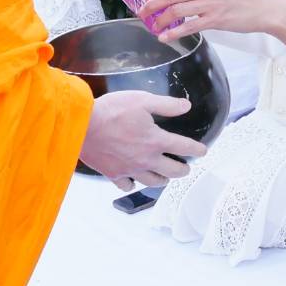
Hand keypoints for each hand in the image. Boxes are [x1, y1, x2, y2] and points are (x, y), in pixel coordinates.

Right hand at [78, 90, 207, 186]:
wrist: (82, 126)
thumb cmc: (111, 110)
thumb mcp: (142, 100)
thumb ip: (166, 105)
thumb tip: (186, 106)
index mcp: (156, 140)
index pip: (184, 147)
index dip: (197, 149)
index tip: (203, 151)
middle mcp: (146, 159)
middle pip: (173, 171)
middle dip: (183, 169)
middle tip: (186, 167)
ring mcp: (130, 169)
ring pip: (154, 182)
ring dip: (163, 179)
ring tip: (165, 176)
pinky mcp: (113, 174)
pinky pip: (128, 186)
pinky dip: (133, 184)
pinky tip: (134, 180)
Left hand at [139, 0, 285, 38]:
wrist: (265, 6)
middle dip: (151, 4)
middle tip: (142, 12)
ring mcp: (210, 3)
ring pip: (175, 11)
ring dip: (160, 20)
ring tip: (153, 27)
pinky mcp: (215, 20)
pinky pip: (188, 27)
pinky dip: (173, 33)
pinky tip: (165, 37)